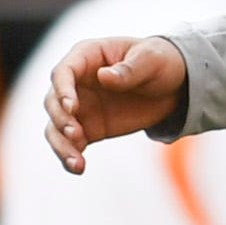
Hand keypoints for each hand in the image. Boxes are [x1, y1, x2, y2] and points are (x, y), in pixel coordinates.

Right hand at [43, 35, 188, 172]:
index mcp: (87, 56)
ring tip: (76, 162)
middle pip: (53, 101)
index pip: (63, 72)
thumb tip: (103, 77)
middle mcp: (76, 82)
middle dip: (60, 120)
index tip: (72, 108)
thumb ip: (129, 69)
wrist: (172, 87)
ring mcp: (79, 107)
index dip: (62, 90)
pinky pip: (70, 145)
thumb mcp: (151, 59)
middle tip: (76, 134)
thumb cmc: (159, 62)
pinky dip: (70, 157)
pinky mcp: (87, 129)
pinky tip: (79, 168)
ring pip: (55, 127)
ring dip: (61, 145)